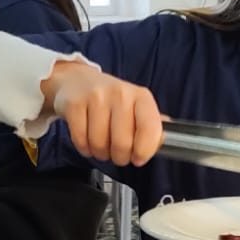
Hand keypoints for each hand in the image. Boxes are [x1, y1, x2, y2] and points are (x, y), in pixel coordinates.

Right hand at [41, 60, 163, 165]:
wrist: (77, 81)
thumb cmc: (111, 100)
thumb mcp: (136, 107)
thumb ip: (151, 125)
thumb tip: (165, 140)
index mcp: (141, 96)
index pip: (150, 129)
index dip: (144, 150)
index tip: (138, 158)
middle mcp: (120, 93)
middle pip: (122, 143)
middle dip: (119, 157)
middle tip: (117, 153)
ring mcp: (96, 97)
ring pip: (100, 144)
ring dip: (100, 153)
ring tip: (101, 145)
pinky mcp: (74, 104)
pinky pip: (81, 140)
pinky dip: (84, 148)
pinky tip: (87, 141)